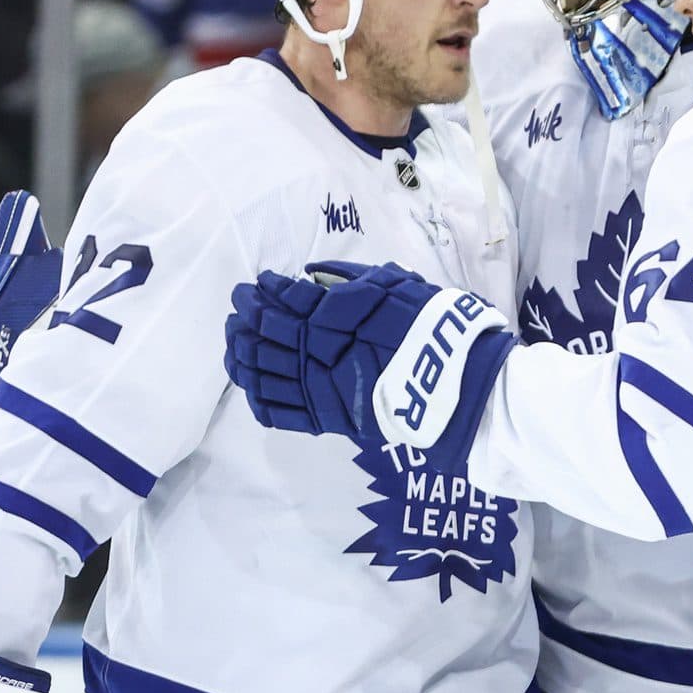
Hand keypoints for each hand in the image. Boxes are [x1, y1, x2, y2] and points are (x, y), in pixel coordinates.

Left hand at [224, 260, 512, 461]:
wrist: (457, 383)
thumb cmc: (431, 326)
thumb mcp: (394, 284)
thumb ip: (349, 278)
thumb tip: (310, 274)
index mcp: (334, 314)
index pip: (285, 298)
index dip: (265, 290)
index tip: (257, 282)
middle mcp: (319, 350)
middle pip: (265, 332)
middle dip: (245, 316)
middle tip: (238, 306)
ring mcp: (318, 387)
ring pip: (260, 372)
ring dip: (241, 353)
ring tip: (235, 340)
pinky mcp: (324, 418)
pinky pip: (275, 412)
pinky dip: (256, 396)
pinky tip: (249, 381)